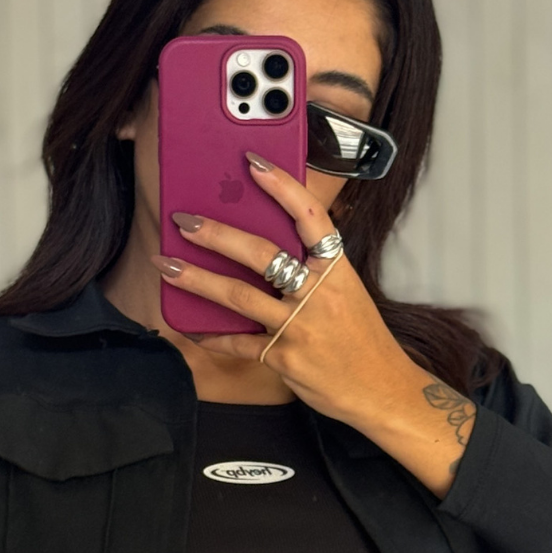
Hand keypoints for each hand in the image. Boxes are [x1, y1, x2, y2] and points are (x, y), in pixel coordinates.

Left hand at [149, 150, 414, 430]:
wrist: (382, 389)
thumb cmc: (362, 339)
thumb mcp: (347, 293)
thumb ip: (313, 270)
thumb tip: (267, 246)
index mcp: (337, 269)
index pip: (310, 217)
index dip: (282, 186)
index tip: (252, 162)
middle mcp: (318, 293)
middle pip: (261, 253)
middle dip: (217, 234)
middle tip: (184, 221)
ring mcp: (299, 326)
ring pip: (238, 296)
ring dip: (197, 279)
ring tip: (168, 266)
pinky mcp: (283, 357)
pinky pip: (238, 342)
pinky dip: (211, 335)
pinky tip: (191, 327)